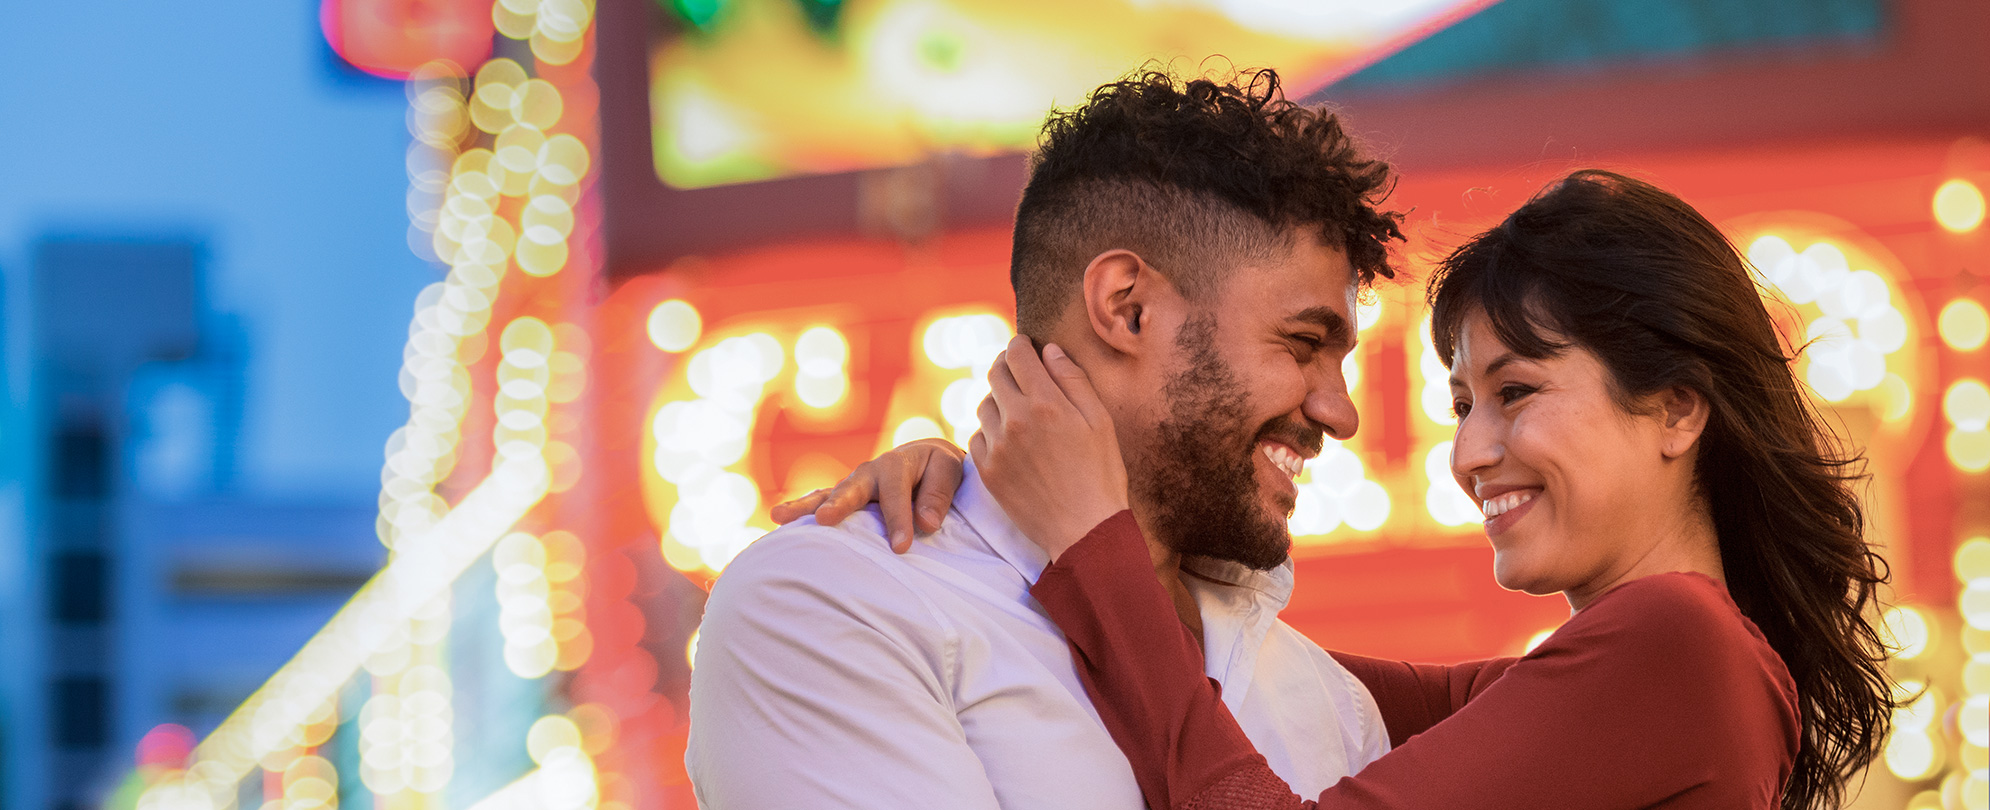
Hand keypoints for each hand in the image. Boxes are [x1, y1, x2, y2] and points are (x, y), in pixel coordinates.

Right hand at [769, 438, 966, 552]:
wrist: (927, 460)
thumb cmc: (940, 470)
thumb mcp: (950, 471)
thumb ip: (940, 493)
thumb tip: (927, 523)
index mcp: (898, 464)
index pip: (896, 494)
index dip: (898, 519)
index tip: (901, 547)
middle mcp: (869, 472)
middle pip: (852, 488)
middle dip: (839, 504)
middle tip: (824, 520)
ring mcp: (852, 485)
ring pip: (827, 495)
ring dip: (805, 507)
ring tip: (780, 516)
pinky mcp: (843, 498)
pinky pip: (820, 502)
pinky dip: (801, 511)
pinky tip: (778, 522)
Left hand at [970, 337, 1128, 560]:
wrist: (1084, 530)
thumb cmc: (1101, 475)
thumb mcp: (1100, 421)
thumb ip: (1073, 380)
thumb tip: (1049, 350)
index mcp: (1046, 403)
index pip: (1017, 354)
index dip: (1020, 345)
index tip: (1026, 348)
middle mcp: (1016, 421)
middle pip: (995, 374)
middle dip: (1007, 366)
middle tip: (1019, 372)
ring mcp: (997, 447)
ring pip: (984, 405)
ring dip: (998, 400)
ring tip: (1018, 410)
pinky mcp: (987, 471)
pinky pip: (977, 437)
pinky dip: (990, 432)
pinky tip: (1010, 440)